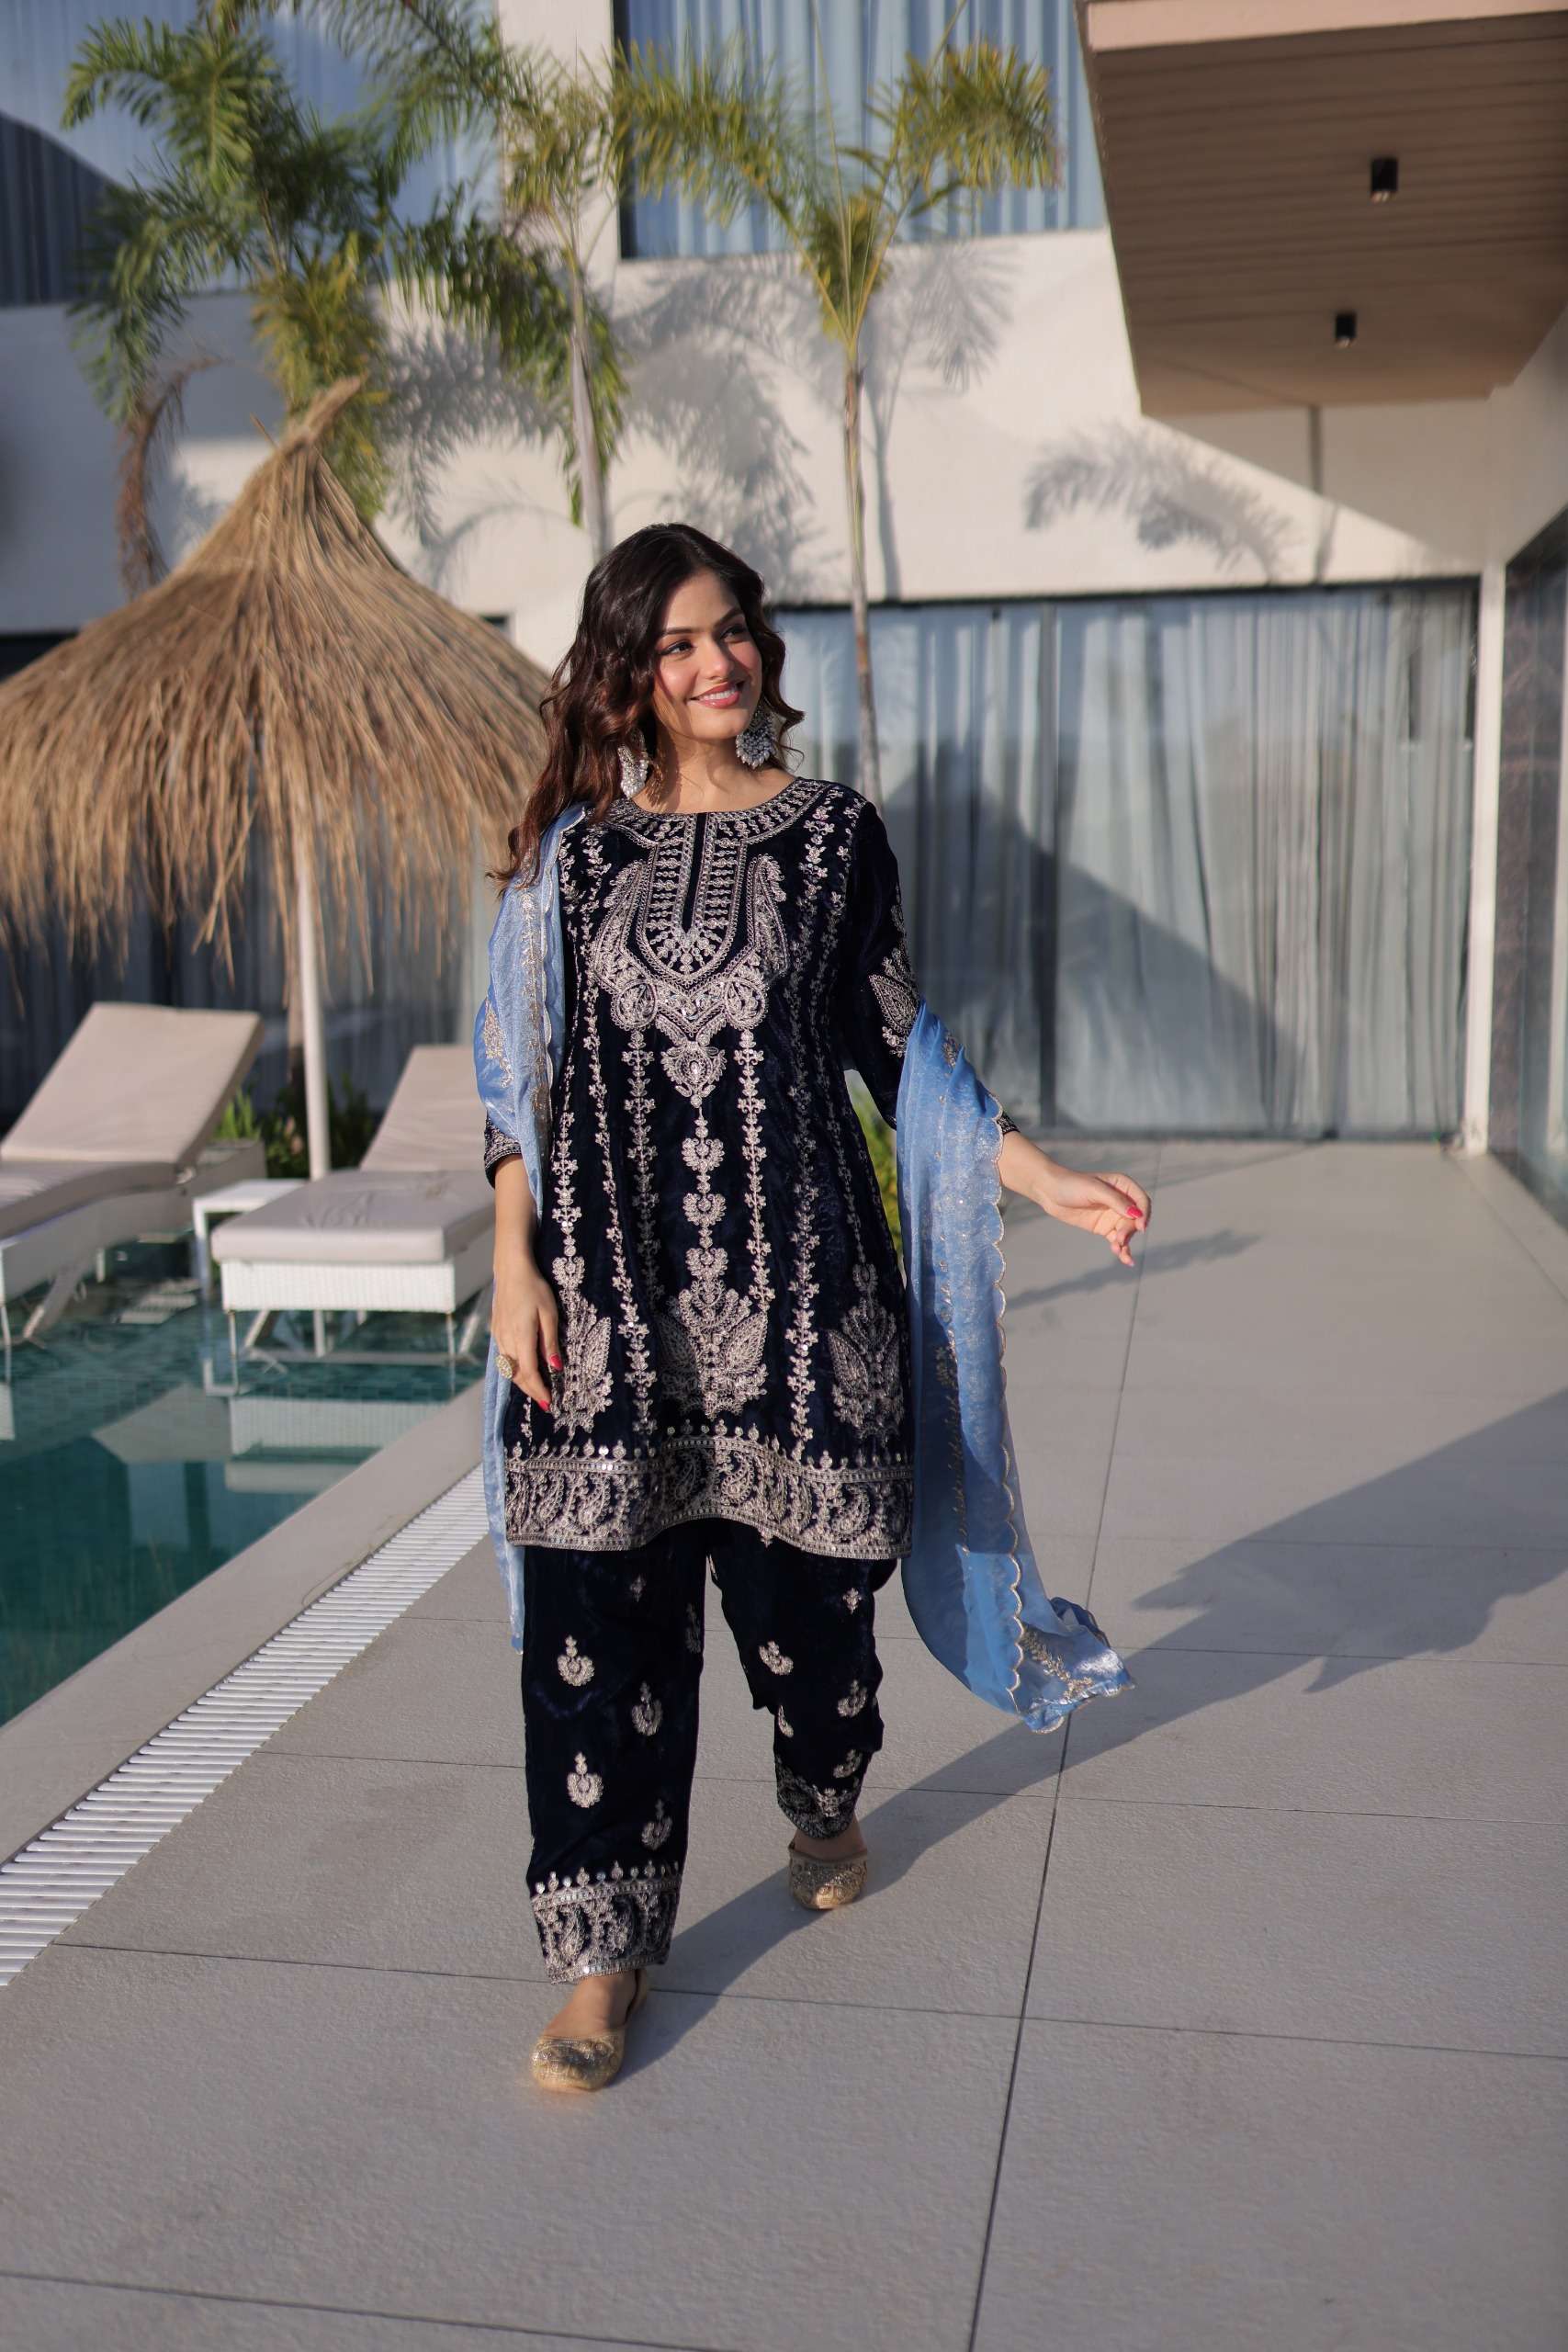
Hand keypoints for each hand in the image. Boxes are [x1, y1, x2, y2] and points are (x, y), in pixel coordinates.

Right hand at [492, 1254, 561, 1411]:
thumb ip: (550, 1342)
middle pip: (516, 1375)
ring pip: (508, 1368)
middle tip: (545, 1401)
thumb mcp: (550, 1313)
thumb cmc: (534, 1288)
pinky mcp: (496, 1331)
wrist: (511, 1270)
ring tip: (537, 1389)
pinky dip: (514, 1369)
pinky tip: (523, 1370)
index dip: (539, 1390)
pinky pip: (504, 1358)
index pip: (529, 1373)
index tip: (549, 1402)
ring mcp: (499, 1336)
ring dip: (522, 1382)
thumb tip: (555, 1368)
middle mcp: (507, 1341)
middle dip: (531, 1391)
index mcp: (521, 1337)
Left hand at [1037, 1163, 1150, 1267]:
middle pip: (1135, 1219)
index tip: (1139, 1226)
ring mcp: (1113, 1215)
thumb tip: (1136, 1214)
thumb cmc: (1071, 1184)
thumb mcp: (1094, 1190)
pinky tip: (1125, 1259)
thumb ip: (1116, 1201)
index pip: (1142, 1201)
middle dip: (1130, 1231)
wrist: (1049, 1192)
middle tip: (1119, 1239)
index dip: (1144, 1214)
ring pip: (1127, 1232)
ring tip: (1117, 1250)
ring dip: (1125, 1242)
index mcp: (1122, 1185)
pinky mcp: (1104, 1228)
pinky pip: (1118, 1240)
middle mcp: (1121, 1201)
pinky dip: (1121, 1249)